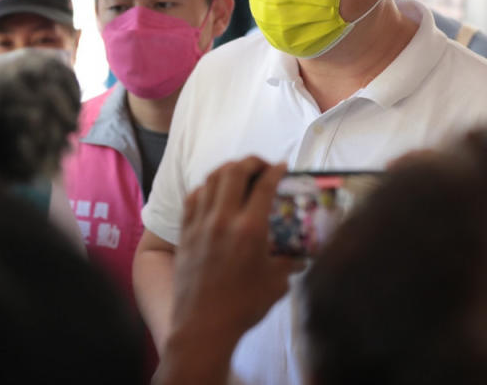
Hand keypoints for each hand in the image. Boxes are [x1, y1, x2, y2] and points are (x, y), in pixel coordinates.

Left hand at [172, 157, 300, 345]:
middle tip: (262, 166)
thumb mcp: (276, 284)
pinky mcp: (185, 231)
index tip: (282, 166)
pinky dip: (206, 187)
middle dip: (251, 161)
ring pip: (211, 179)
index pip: (263, 185)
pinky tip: (213, 192)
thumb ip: (290, 264)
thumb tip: (302, 258)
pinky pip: (193, 197)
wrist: (203, 325)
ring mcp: (200, 223)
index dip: (275, 170)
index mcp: (250, 229)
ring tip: (239, 174)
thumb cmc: (243, 307)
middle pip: (234, 171)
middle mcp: (223, 219)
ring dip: (227, 170)